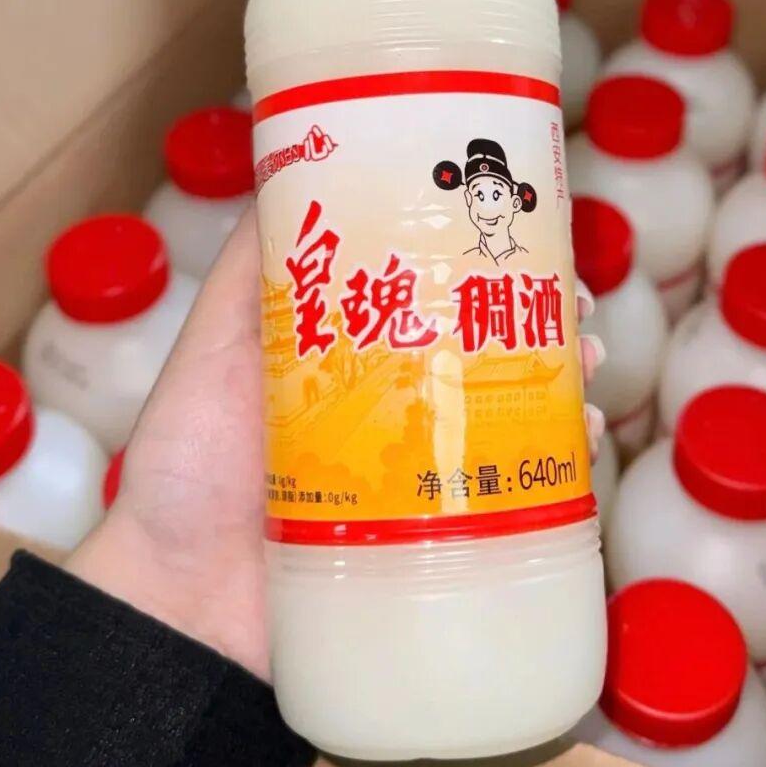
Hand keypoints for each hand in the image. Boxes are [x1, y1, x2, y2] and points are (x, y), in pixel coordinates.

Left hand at [68, 207, 605, 679]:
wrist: (178, 601)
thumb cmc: (186, 468)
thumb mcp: (212, 346)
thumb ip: (250, 269)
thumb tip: (291, 165)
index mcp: (351, 356)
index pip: (434, 294)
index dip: (483, 261)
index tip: (523, 231)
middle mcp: (395, 407)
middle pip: (485, 348)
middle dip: (542, 318)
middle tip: (577, 305)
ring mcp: (420, 474)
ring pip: (511, 414)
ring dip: (563, 384)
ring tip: (587, 365)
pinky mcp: (436, 537)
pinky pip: (513, 495)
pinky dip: (558, 467)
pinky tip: (582, 444)